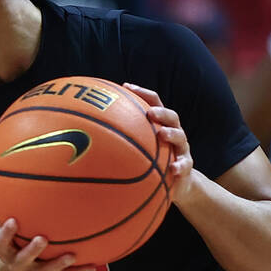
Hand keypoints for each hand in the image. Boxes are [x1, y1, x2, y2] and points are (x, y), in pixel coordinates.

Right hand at [0, 180, 94, 270]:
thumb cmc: (6, 240)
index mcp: (5, 248)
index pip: (2, 241)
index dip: (7, 233)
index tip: (14, 221)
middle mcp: (19, 262)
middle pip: (24, 258)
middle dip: (32, 250)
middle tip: (43, 239)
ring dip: (59, 264)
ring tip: (72, 255)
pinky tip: (93, 266)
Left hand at [122, 83, 194, 203]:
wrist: (177, 184)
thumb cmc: (152, 162)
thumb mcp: (138, 150)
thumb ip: (118, 141)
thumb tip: (85, 138)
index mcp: (160, 124)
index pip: (153, 102)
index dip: (142, 93)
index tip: (126, 87)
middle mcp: (173, 132)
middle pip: (171, 116)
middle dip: (161, 113)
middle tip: (150, 113)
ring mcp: (181, 148)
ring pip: (180, 137)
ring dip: (171, 134)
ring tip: (162, 134)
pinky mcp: (186, 165)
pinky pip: (185, 165)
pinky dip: (180, 166)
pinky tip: (173, 169)